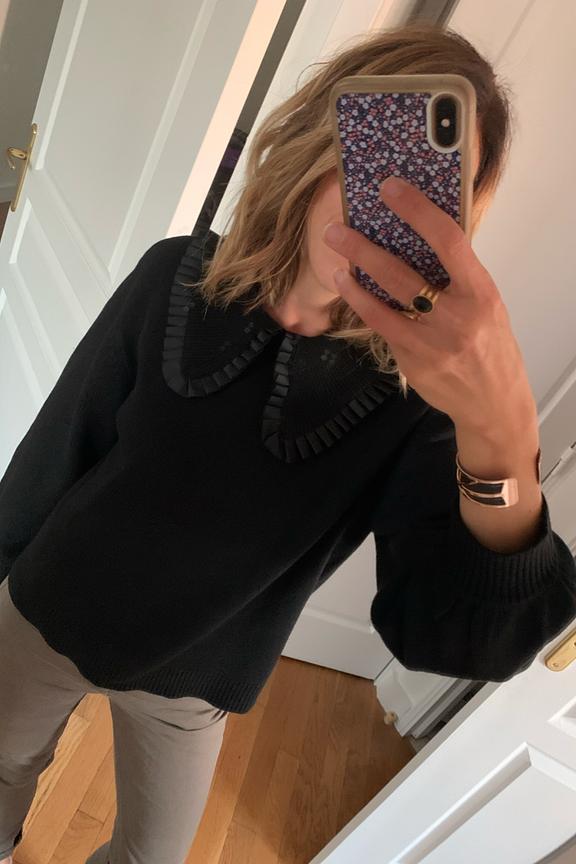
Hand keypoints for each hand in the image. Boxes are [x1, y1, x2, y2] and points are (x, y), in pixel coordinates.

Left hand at [322, 175, 537, 435]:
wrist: (493, 404)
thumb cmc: (490, 346)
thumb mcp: (486, 305)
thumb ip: (458, 278)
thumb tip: (418, 239)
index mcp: (480, 293)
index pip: (449, 241)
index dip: (417, 211)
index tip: (391, 189)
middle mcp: (456, 318)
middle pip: (401, 275)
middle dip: (363, 250)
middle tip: (336, 231)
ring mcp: (431, 345)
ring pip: (381, 306)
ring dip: (353, 282)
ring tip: (336, 264)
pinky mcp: (412, 363)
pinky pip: (383, 329)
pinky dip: (366, 307)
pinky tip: (352, 292)